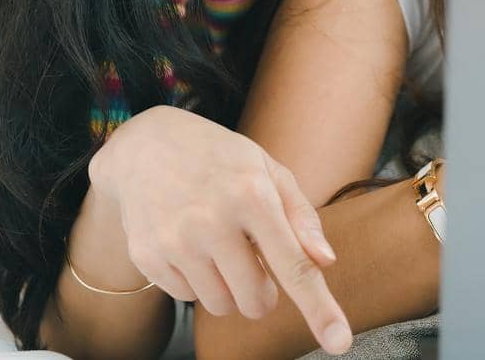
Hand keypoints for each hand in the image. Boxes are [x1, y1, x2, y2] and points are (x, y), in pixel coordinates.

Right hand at [87, 105, 353, 354]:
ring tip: (217, 245)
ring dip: (227, 287)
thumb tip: (325, 262)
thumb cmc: (220, 159)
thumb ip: (301, 217)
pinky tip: (187, 242)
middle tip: (252, 258)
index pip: (293, 265)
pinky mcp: (147, 254)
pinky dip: (194, 279)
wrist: (145, 144)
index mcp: (252, 194)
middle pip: (256, 301)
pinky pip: (185, 297)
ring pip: (220, 305)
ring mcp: (176, 239)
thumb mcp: (267, 169)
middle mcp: (213, 219)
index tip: (340, 342)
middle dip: (262, 292)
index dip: (319, 308)